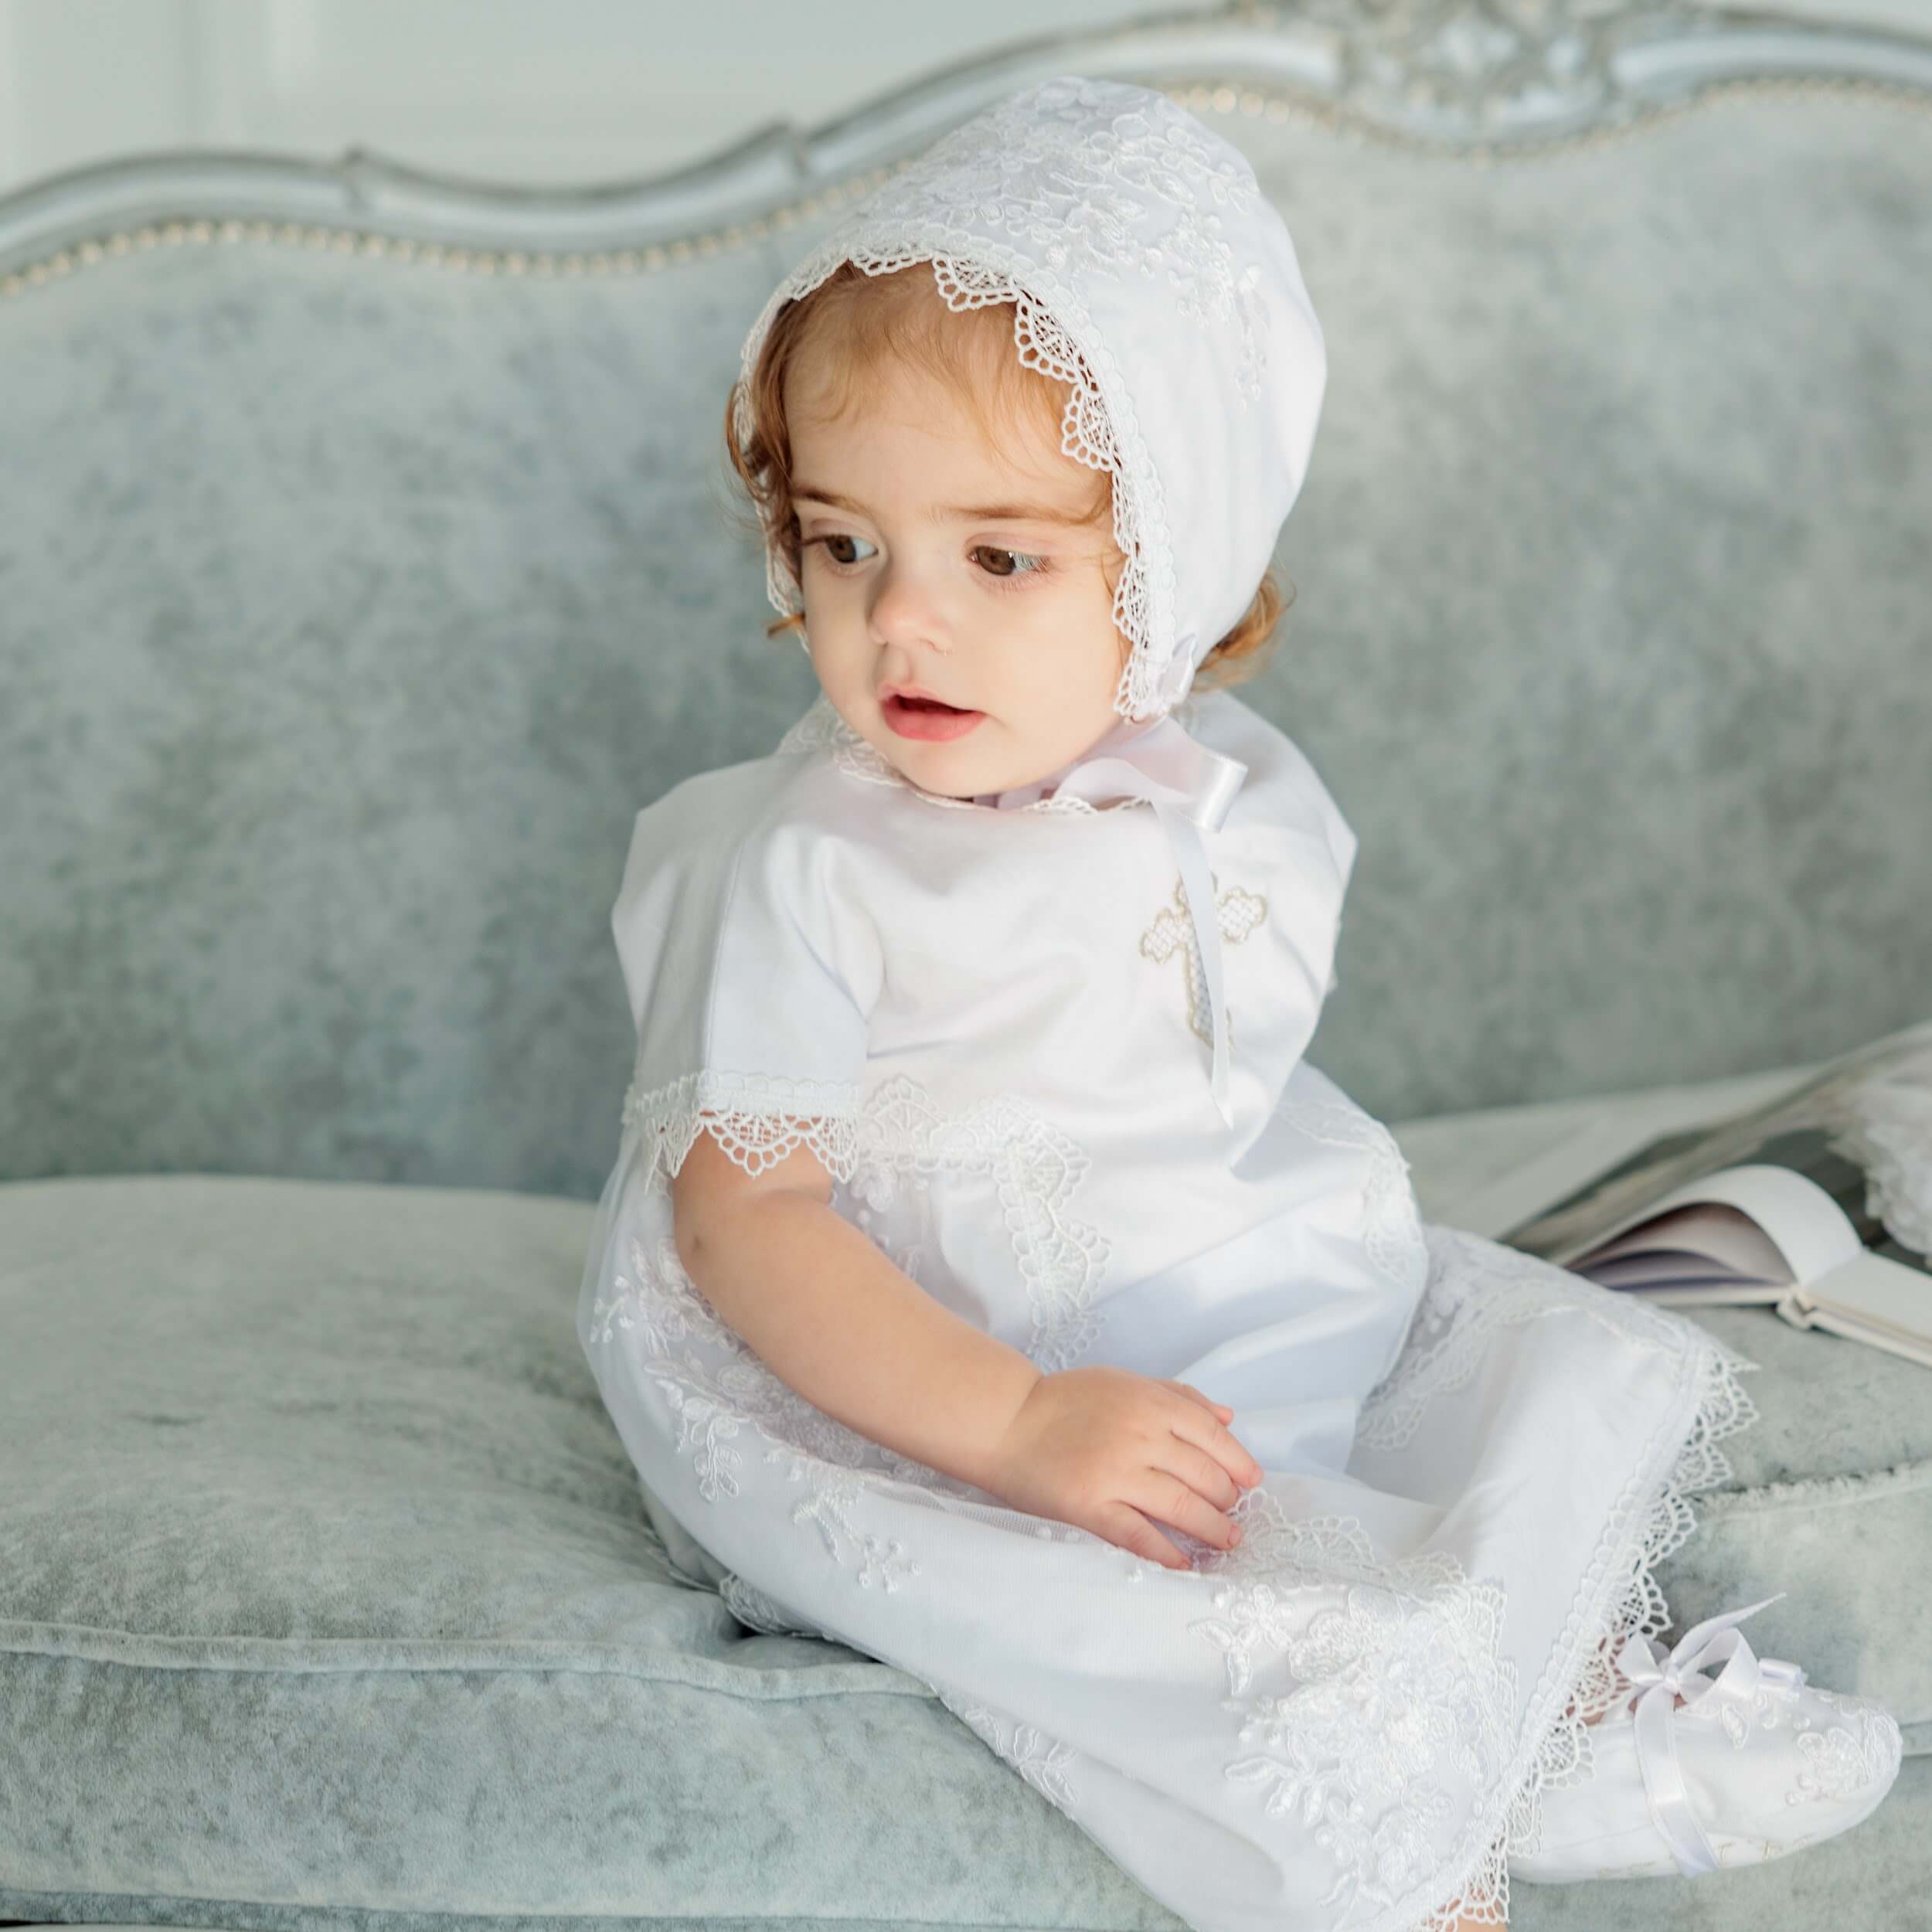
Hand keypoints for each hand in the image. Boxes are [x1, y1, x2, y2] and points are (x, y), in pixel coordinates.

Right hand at [979, 1366, 1265, 1569]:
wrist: (1006, 1421)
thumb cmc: (1066, 1401)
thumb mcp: (1124, 1382)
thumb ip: (1176, 1395)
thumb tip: (1227, 1418)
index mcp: (1150, 1402)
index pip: (1212, 1436)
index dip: (1238, 1461)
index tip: (1251, 1482)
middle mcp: (1140, 1436)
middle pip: (1203, 1474)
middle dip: (1226, 1498)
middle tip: (1233, 1513)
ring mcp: (1117, 1474)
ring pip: (1181, 1506)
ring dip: (1211, 1528)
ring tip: (1227, 1541)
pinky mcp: (1091, 1507)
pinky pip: (1139, 1535)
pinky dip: (1167, 1553)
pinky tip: (1185, 1564)